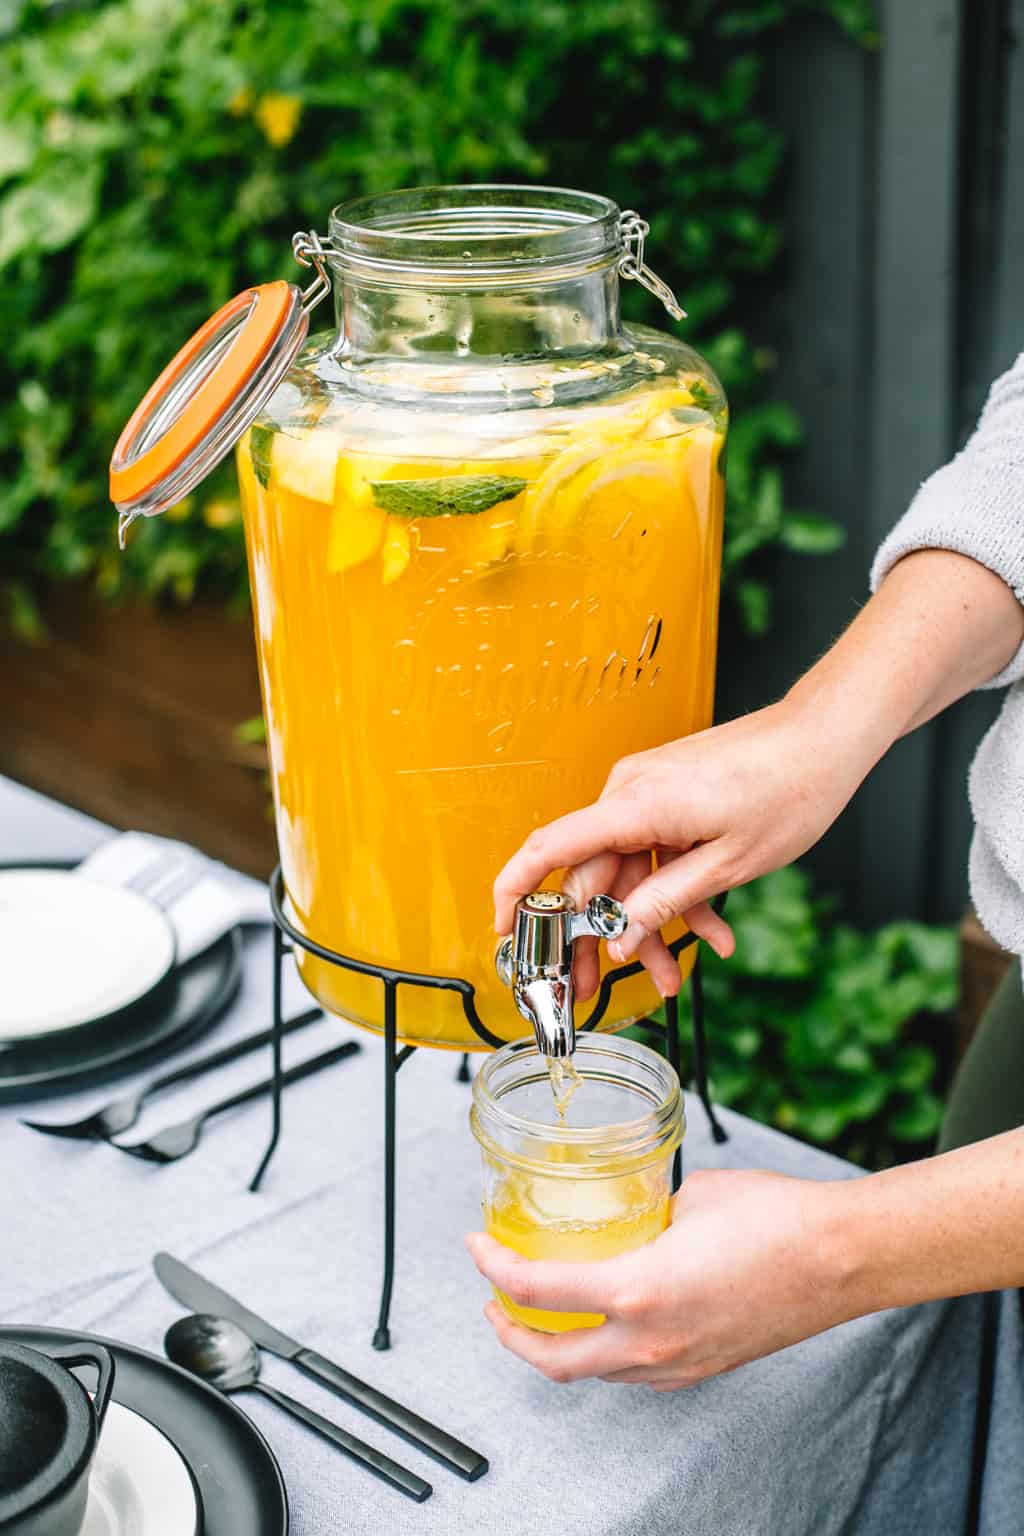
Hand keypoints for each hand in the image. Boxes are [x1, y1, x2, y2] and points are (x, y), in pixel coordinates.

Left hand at [466, 1169, 853, 1389]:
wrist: (842, 1258)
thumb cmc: (777, 1219)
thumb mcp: (691, 1196)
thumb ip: (647, 1212)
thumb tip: (632, 1212)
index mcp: (639, 1289)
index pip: (537, 1291)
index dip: (493, 1267)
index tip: (477, 1246)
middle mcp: (651, 1339)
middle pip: (552, 1360)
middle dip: (509, 1334)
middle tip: (494, 1302)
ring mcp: (679, 1363)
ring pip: (594, 1374)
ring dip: (557, 1348)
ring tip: (543, 1313)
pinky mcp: (704, 1369)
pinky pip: (635, 1373)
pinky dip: (605, 1353)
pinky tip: (606, 1323)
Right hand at [493, 697, 873, 999]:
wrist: (825, 735)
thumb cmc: (788, 790)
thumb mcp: (728, 865)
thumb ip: (666, 902)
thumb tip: (619, 940)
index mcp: (636, 805)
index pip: (551, 848)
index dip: (517, 892)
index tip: (504, 932)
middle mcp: (631, 793)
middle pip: (594, 876)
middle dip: (602, 939)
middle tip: (595, 989)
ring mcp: (650, 792)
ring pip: (631, 873)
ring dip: (650, 923)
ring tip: (676, 975)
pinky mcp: (671, 795)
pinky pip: (656, 853)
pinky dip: (677, 892)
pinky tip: (711, 933)